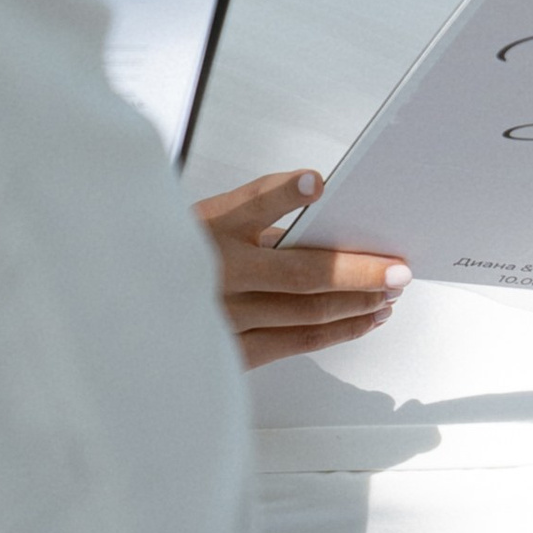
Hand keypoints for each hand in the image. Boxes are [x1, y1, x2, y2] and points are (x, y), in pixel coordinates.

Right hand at [198, 170, 410, 366]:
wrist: (135, 312)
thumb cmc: (184, 258)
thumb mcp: (209, 226)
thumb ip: (259, 229)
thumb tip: (330, 237)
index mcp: (209, 229)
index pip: (250, 204)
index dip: (284, 193)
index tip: (317, 183)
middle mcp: (217, 273)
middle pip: (302, 274)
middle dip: (360, 272)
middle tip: (398, 268)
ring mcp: (226, 316)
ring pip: (309, 312)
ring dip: (359, 302)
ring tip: (390, 292)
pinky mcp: (232, 349)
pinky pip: (298, 342)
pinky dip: (340, 330)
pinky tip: (365, 319)